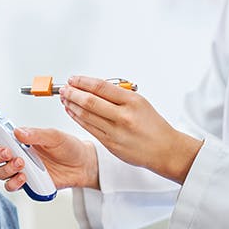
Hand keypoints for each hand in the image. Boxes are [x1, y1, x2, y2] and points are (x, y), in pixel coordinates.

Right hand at [0, 127, 99, 191]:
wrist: (82, 165)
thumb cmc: (68, 146)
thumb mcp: (54, 136)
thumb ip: (36, 134)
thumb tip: (18, 132)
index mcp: (18, 138)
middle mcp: (16, 153)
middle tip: (8, 152)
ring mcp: (20, 169)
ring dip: (6, 168)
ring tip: (21, 163)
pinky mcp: (27, 182)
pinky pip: (11, 185)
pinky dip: (13, 182)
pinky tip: (24, 177)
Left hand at [60, 75, 201, 183]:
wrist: (164, 150)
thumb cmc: (152, 125)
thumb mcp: (140, 102)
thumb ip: (118, 94)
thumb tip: (92, 86)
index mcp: (132, 101)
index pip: (101, 87)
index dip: (83, 81)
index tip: (74, 79)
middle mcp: (123, 116)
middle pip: (90, 101)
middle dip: (72, 93)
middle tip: (64, 88)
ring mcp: (115, 132)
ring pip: (86, 115)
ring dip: (71, 105)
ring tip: (64, 99)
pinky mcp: (110, 144)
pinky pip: (89, 128)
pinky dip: (77, 118)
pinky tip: (72, 112)